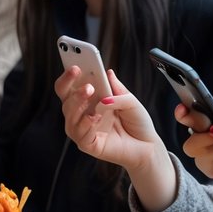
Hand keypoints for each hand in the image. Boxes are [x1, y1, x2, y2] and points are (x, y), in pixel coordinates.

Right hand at [58, 67, 176, 211]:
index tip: (74, 65)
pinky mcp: (88, 144)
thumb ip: (117, 89)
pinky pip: (79, 134)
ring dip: (77, 103)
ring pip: (69, 116)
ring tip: (89, 92)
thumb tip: (108, 73)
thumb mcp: (131, 100)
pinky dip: (86, 123)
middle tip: (84, 80)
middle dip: (69, 86)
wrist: (147, 146)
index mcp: (88, 100)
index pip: (70, 86)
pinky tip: (95, 116)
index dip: (68, 76)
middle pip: (65, 99)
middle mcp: (82, 114)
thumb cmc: (137, 122)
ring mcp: (83, 129)